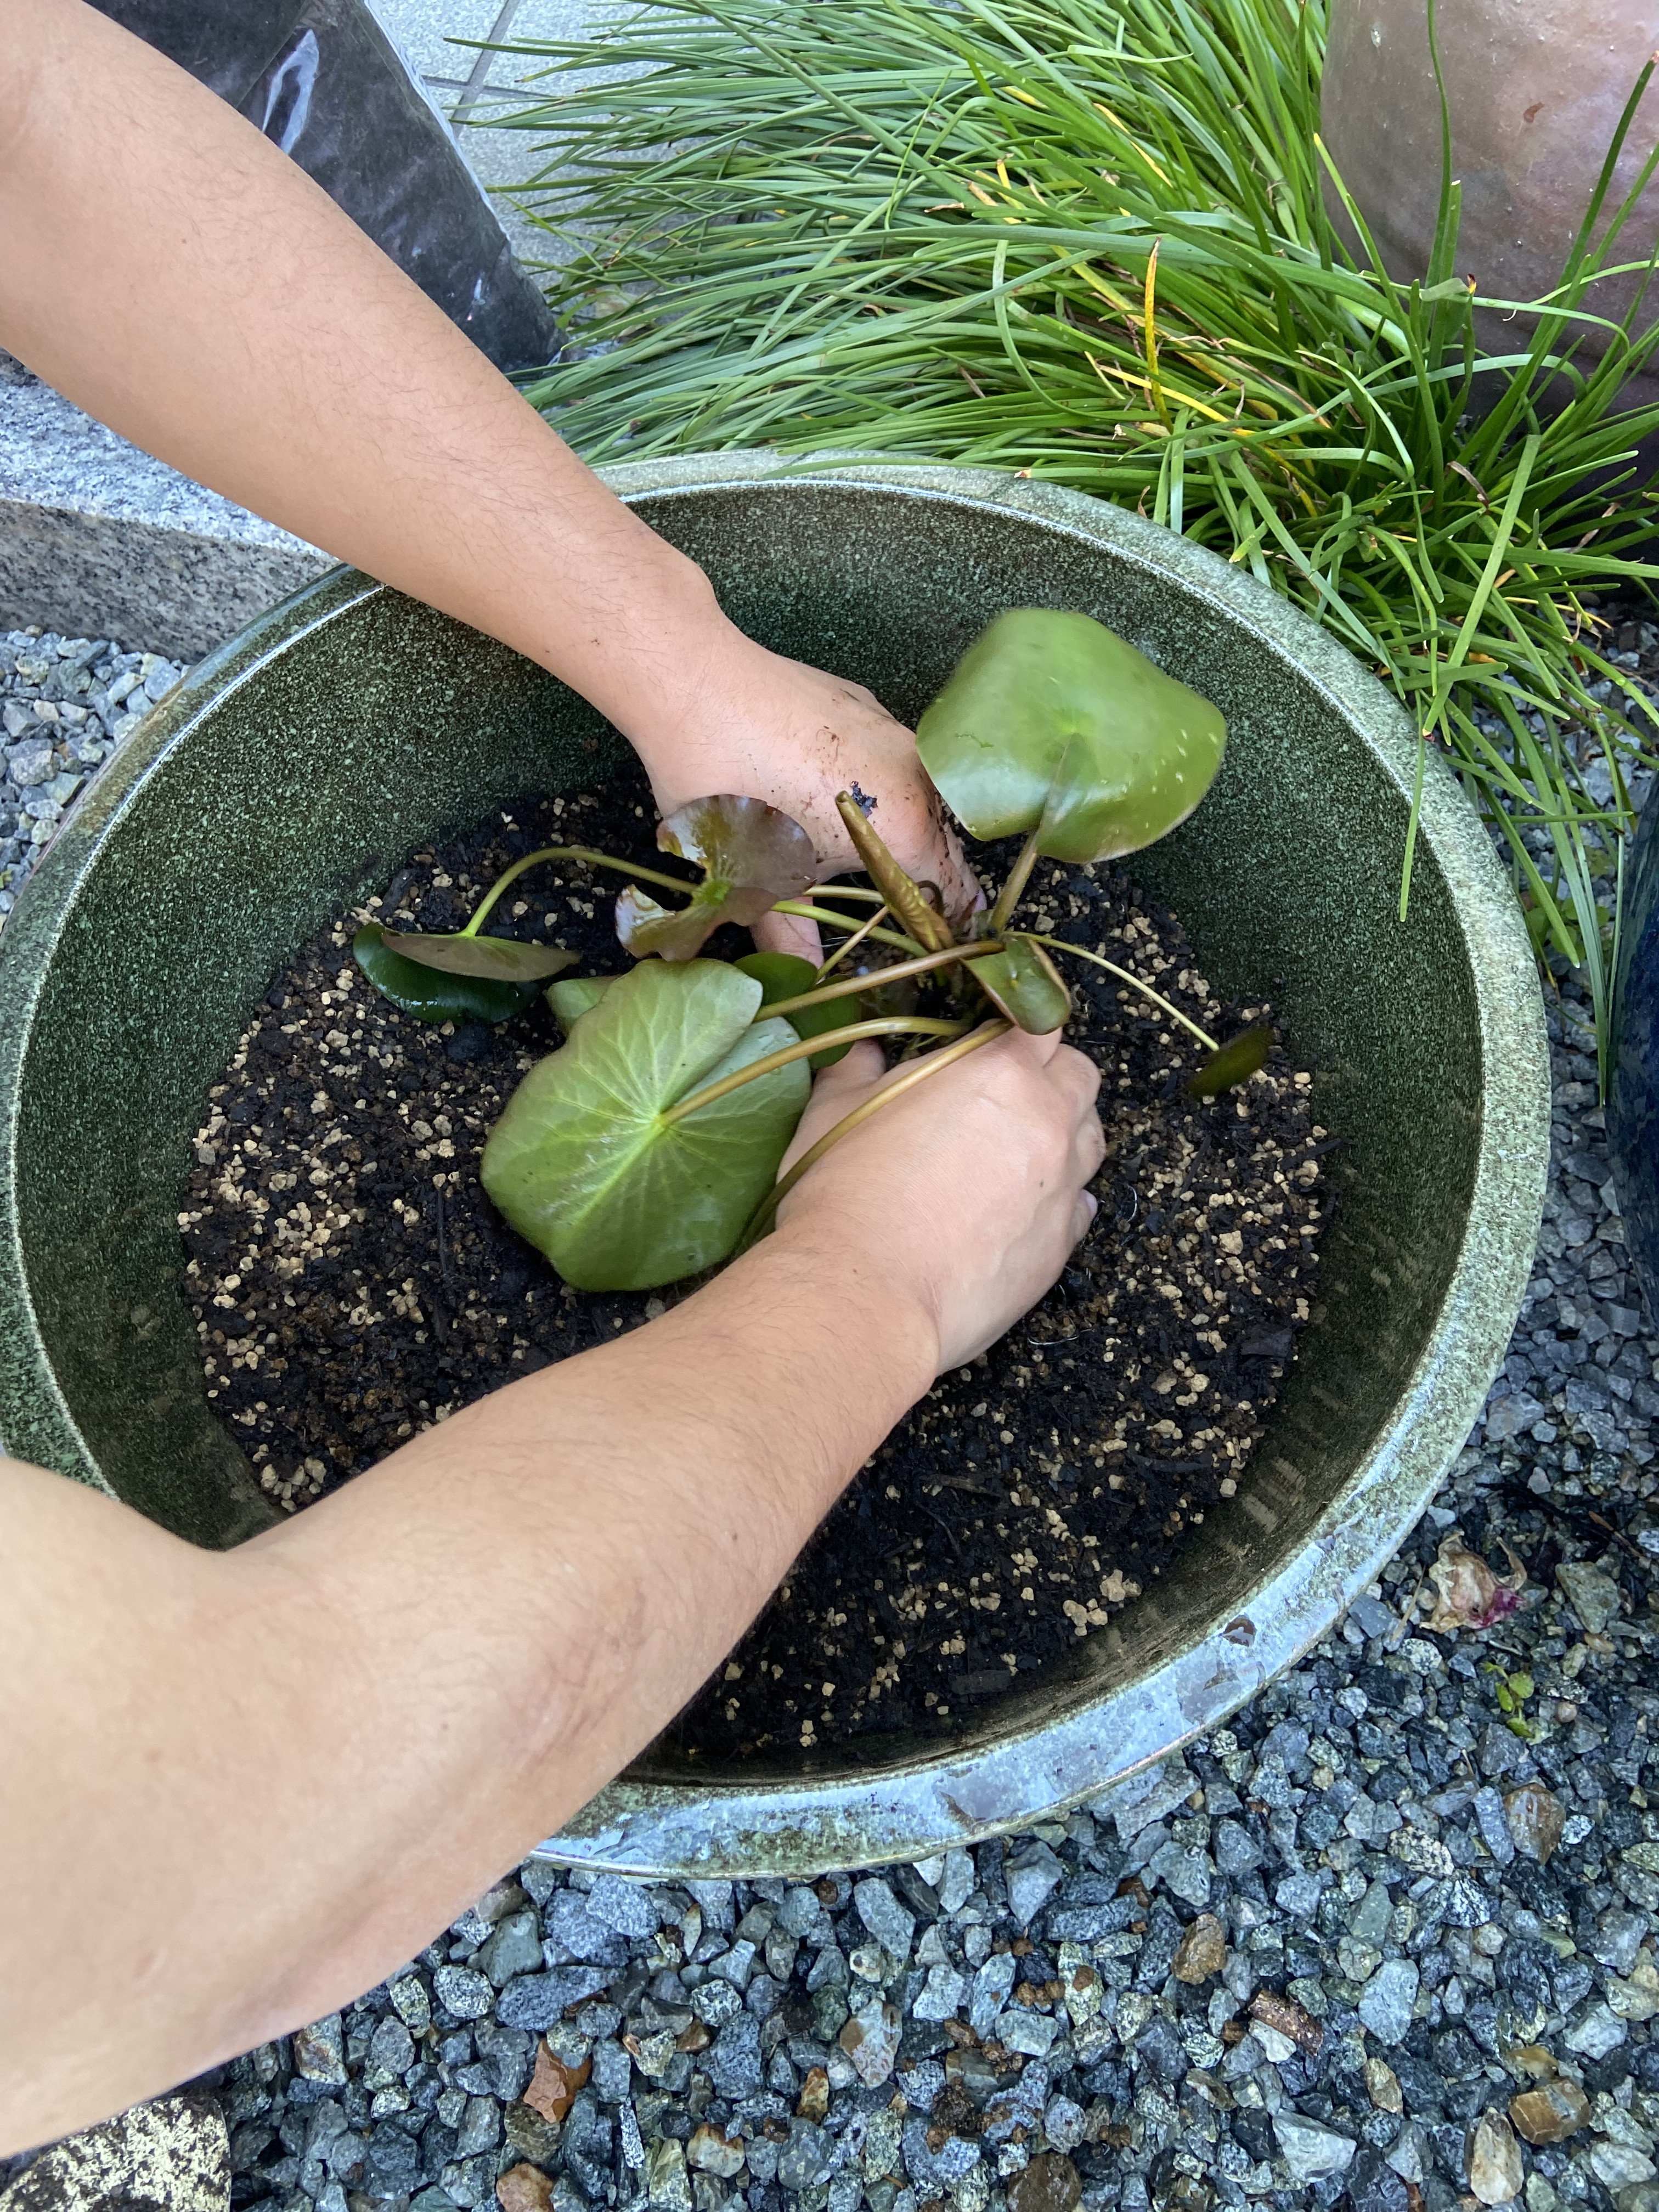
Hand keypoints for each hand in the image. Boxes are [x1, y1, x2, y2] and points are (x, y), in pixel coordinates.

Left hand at [631, 633, 978, 959]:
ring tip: (847, 854)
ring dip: (891, 830)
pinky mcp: (865, 703)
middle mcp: (918, 775)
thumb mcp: (760, 881)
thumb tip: (807, 980)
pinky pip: (882, 759)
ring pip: (912, 798)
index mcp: (908, 828)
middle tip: (885, 910)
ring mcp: (895, 731)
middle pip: (940, 845)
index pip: (955, 894)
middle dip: (918, 880)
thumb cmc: (732, 790)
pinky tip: (818, 794)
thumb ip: (793, 940)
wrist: (696, 685)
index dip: (943, 928)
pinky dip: (866, 785)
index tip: (929, 948)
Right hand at [773, 1027, 1104, 1372]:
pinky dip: (1058, 1201)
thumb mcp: (833, 1111)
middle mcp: (1046, 1121)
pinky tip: (1020, 1211)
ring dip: (1063, 1136)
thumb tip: (863, 1053)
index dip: (1017, 1032)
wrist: (864, 1292)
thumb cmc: (844, 1194)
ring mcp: (1061, 1186)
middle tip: (1006, 1098)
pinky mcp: (1059, 1246)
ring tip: (1016, 1154)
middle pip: (1081, 1076)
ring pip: (1090, 1140)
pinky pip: (1078, 1208)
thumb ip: (856, 1071)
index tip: (991, 1046)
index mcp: (998, 1073)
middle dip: (1052, 1077)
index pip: (1040, 1024)